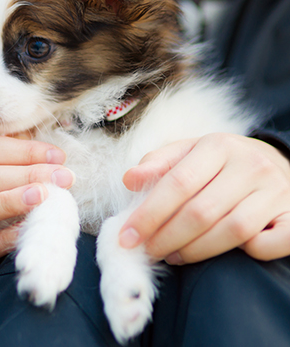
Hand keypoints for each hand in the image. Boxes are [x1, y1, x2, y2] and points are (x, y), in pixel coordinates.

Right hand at [0, 134, 72, 265]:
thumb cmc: (10, 182)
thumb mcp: (13, 158)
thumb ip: (24, 145)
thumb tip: (51, 138)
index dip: (22, 151)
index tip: (58, 156)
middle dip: (25, 176)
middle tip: (62, 177)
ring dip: (10, 202)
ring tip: (43, 196)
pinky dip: (5, 238)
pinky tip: (28, 228)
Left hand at [119, 133, 289, 263]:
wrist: (278, 162)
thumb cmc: (221, 162)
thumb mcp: (189, 151)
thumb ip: (158, 163)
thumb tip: (129, 180)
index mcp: (218, 146)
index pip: (177, 183)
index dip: (149, 214)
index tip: (127, 237)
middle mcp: (250, 165)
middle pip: (201, 211)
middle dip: (167, 237)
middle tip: (148, 252)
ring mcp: (276, 191)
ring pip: (232, 231)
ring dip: (197, 250)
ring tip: (174, 256)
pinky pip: (270, 244)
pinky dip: (249, 252)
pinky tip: (226, 253)